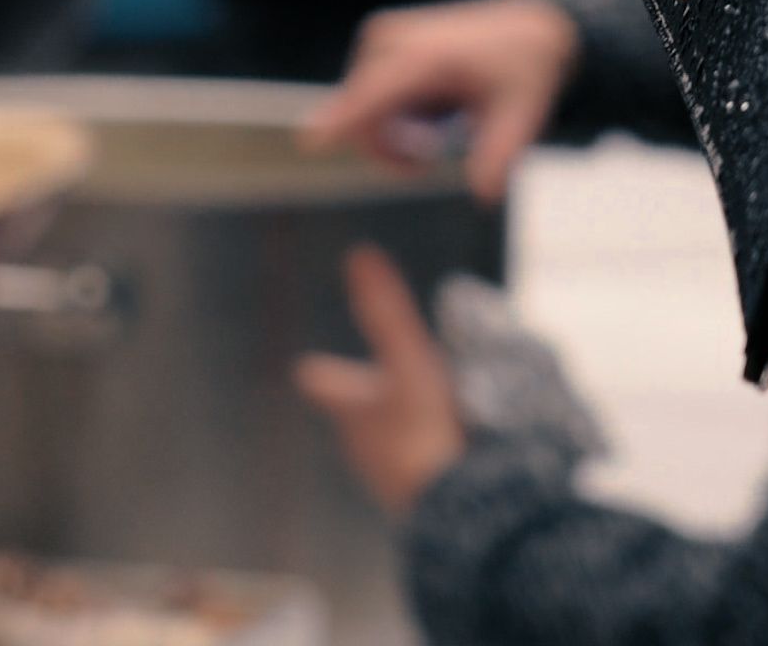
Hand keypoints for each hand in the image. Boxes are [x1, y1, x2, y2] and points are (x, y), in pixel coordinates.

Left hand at [295, 245, 467, 517]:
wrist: (457, 512)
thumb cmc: (422, 432)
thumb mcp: (409, 360)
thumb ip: (386, 311)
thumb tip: (360, 255)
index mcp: (351, 409)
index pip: (326, 383)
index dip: (322, 374)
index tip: (309, 368)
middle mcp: (362, 446)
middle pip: (356, 417)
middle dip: (365, 402)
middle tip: (376, 387)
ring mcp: (387, 478)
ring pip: (386, 446)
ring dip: (398, 431)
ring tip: (419, 420)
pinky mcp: (419, 502)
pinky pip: (417, 473)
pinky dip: (425, 459)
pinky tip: (446, 458)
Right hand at [298, 0, 580, 203]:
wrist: (523, 25)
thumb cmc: (522, 69)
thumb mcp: (520, 114)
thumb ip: (498, 154)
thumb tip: (484, 194)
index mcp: (427, 57)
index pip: (374, 93)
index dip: (341, 119)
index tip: (308, 142)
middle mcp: (392, 40)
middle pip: (362, 118)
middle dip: (390, 150)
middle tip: (432, 157)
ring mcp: (379, 38)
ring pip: (359, 113)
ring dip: (390, 137)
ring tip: (434, 136)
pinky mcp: (375, 42)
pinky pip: (364, 99)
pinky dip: (389, 118)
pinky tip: (425, 113)